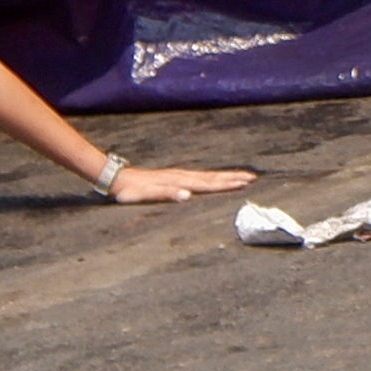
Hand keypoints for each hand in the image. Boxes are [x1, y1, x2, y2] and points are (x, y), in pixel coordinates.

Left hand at [108, 165, 258, 204]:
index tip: (245, 182)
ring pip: (208, 176)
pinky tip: (215, 179)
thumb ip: (166, 194)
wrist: (118, 178)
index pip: (208, 183)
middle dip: (232, 178)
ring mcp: (179, 175)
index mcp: (179, 181)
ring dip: (225, 176)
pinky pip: (200, 177)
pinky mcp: (175, 176)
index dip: (226, 183)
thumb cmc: (131, 191)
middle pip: (212, 177)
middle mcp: (182, 176)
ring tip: (241, 176)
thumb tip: (188, 195)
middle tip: (253, 177)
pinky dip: (212, 178)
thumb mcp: (146, 195)